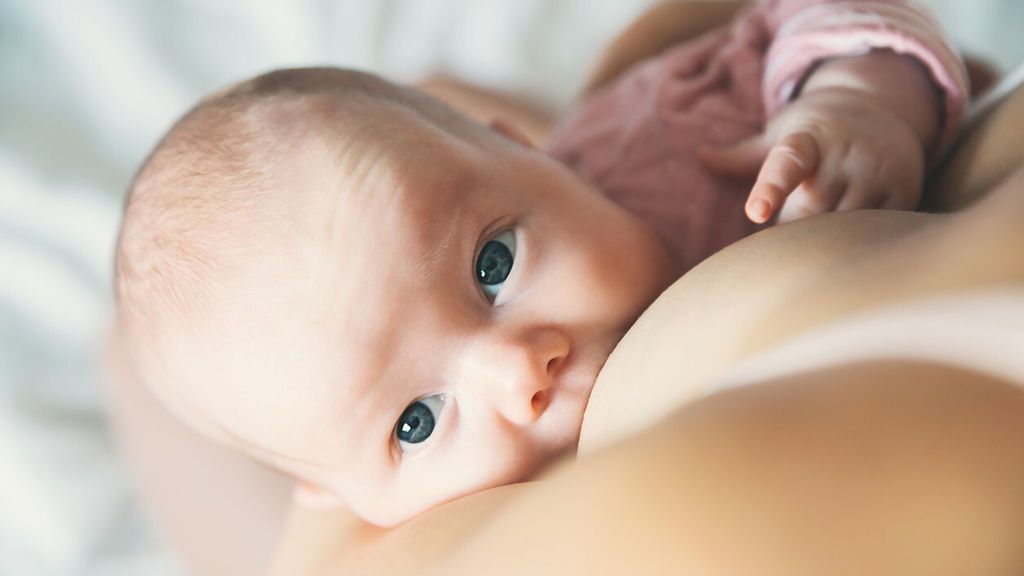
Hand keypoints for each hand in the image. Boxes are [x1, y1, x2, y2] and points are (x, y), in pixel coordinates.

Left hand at [698, 87, 925, 223]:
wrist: (882, 107)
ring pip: (843, 227)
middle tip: (790, 223)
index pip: (786, 164)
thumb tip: (700, 156)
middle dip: (794, 227)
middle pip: (810, 213)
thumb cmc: (816, 131)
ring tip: (820, 225)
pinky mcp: (903, 191)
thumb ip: (742, 155)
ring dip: (825, 237)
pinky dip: (858, 239)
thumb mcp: (781, 133)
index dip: (770, 189)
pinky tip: (852, 233)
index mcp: (806, 141)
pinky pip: (875, 231)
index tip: (755, 212)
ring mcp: (876, 173)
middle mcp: (844, 154)